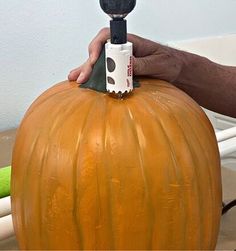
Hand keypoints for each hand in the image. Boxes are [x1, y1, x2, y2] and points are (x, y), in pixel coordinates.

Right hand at [68, 28, 184, 83]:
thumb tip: (126, 64)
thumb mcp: (158, 63)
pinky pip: (107, 73)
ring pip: (100, 63)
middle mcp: (123, 51)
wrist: (177, 70)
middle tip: (81, 77)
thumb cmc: (170, 62)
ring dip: (87, 70)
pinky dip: (96, 78)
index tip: (95, 60)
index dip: (98, 47)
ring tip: (76, 79)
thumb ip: (141, 63)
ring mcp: (122, 61)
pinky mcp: (123, 71)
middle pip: (100, 53)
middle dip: (89, 64)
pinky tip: (87, 81)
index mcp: (131, 43)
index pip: (108, 38)